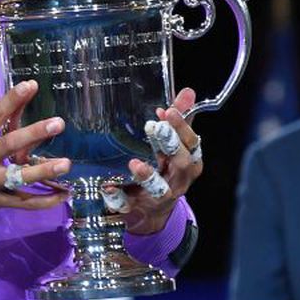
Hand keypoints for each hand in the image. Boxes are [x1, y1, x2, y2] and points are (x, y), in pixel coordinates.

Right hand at [0, 79, 71, 226]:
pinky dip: (44, 201)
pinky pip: (23, 202)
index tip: (30, 85)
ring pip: (19, 176)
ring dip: (43, 171)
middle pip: (9, 143)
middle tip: (58, 123)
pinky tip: (63, 194)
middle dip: (34, 133)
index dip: (12, 99)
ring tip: (66, 163)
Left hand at [104, 87, 201, 235]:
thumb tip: (187, 91)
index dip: (182, 128)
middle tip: (155, 128)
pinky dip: (118, 197)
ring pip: (160, 188)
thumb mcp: (173, 144)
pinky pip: (128, 204)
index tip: (168, 111)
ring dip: (148, 176)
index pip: (192, 143)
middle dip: (171, 146)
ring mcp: (160, 196)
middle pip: (183, 164)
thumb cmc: (166, 167)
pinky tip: (107, 187)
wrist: (154, 207)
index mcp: (189, 161)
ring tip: (134, 163)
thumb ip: (179, 119)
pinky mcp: (139, 207)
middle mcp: (179, 180)